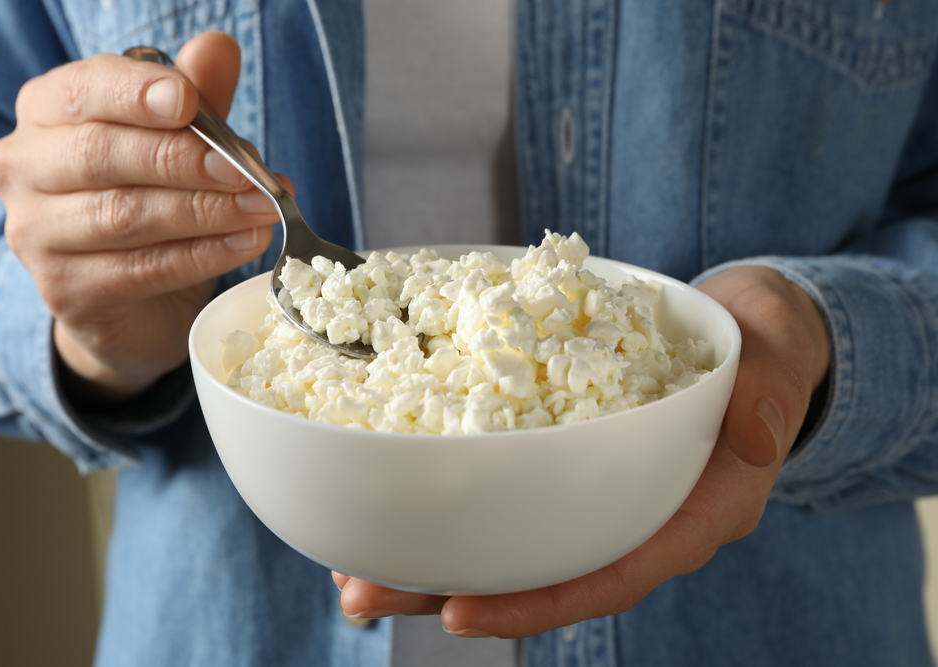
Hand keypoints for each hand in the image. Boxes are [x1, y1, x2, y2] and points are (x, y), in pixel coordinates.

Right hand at [0, 32, 283, 402]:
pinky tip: (244, 243)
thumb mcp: (176, 142)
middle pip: (102, 155)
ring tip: (263, 209)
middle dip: (185, 160)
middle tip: (251, 172)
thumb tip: (217, 46)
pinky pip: (142, 269)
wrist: (129, 302)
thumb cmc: (148, 200)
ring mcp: (35, 234)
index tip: (189, 102)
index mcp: (45, 112)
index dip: (136, 94)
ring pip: (124, 215)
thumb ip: (195, 97)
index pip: (84, 91)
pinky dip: (202, 255)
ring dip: (206, 212)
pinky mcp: (65, 291)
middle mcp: (24, 168)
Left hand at [333, 265, 830, 637]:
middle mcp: (638, 516)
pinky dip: (455, 504)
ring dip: (435, 559)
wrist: (745, 331)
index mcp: (692, 512)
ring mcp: (601, 491)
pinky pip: (512, 495)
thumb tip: (759, 436)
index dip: (538, 602)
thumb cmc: (763, 346)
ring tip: (356, 570)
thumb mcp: (777, 358)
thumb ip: (768, 397)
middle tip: (367, 595)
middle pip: (543, 573)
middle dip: (453, 591)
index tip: (459, 611)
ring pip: (516, 544)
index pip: (614, 574)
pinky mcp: (573, 459)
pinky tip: (395, 503)